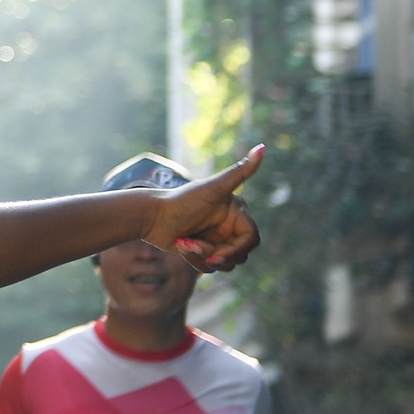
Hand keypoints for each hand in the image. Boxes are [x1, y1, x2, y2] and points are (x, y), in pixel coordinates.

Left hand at [140, 146, 264, 272]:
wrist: (151, 215)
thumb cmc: (182, 200)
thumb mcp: (213, 188)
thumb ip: (239, 171)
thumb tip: (262, 147)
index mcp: (236, 212)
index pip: (251, 239)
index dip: (236, 249)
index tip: (217, 255)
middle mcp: (229, 226)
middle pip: (240, 254)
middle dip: (218, 255)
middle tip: (197, 248)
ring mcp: (217, 239)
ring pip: (225, 264)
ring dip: (202, 258)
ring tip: (184, 244)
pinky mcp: (204, 251)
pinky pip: (210, 267)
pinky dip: (194, 260)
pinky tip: (180, 245)